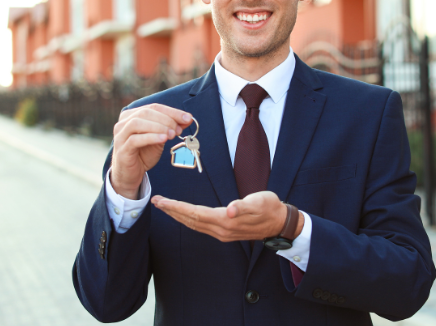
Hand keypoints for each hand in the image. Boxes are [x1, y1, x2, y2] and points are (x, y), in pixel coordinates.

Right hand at [112, 104, 191, 198]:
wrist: (131, 174)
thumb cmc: (144, 154)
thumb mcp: (160, 138)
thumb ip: (171, 127)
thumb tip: (187, 119)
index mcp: (132, 115)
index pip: (154, 107)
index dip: (172, 112)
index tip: (187, 118)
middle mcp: (123, 122)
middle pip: (146, 112)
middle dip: (166, 119)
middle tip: (179, 129)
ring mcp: (120, 135)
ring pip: (137, 123)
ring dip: (158, 127)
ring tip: (172, 135)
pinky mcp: (122, 149)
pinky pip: (135, 139)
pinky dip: (151, 137)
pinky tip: (163, 139)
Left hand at [151, 191, 303, 241]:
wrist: (280, 222)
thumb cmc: (270, 208)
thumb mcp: (260, 202)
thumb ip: (244, 206)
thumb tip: (231, 210)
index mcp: (226, 221)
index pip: (195, 213)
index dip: (177, 207)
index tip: (162, 200)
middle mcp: (221, 230)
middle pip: (190, 220)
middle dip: (171, 211)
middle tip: (155, 201)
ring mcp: (222, 233)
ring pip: (193, 225)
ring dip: (177, 216)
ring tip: (164, 207)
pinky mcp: (225, 232)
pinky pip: (200, 226)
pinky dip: (188, 220)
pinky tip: (183, 216)